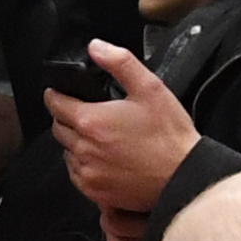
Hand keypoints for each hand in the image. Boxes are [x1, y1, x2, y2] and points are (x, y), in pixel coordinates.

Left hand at [44, 45, 198, 216]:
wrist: (185, 177)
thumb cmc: (169, 135)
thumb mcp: (150, 88)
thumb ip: (120, 62)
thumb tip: (96, 47)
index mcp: (91, 122)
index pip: (55, 105)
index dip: (55, 95)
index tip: (57, 92)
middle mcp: (84, 150)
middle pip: (58, 129)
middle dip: (65, 118)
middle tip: (83, 112)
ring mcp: (88, 174)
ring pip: (67, 153)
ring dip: (75, 143)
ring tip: (97, 136)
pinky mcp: (96, 193)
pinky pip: (77, 176)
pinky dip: (83, 165)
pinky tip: (102, 158)